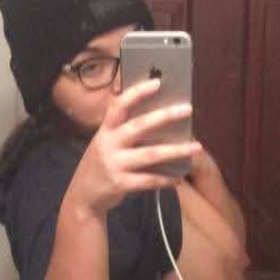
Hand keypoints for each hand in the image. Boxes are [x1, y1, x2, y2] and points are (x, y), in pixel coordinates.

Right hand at [70, 78, 201, 213]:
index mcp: (105, 131)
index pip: (118, 106)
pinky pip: (148, 180)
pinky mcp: (120, 184)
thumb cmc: (100, 165)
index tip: (157, 82)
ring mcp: (114, 164)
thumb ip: (123, 133)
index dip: (137, 93)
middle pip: (139, 126)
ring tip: (196, 146)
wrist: (82, 197)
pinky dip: (165, 179)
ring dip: (176, 150)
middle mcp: (108, 145)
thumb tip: (159, 120)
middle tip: (188, 109)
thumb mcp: (104, 144)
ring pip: (150, 154)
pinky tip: (179, 178)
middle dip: (165, 116)